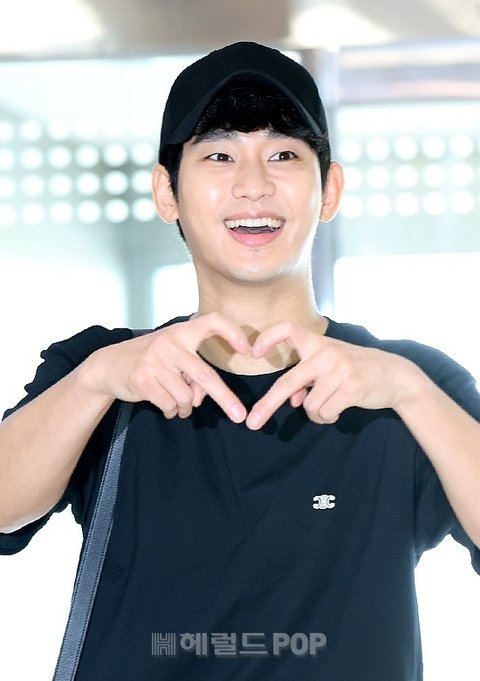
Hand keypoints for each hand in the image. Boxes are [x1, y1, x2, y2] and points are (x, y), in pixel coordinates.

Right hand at [85, 312, 249, 421]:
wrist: (109, 365)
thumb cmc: (149, 359)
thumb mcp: (172, 355)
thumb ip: (192, 371)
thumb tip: (202, 397)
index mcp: (181, 332)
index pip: (212, 321)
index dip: (232, 333)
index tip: (248, 350)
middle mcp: (170, 343)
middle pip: (205, 376)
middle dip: (225, 399)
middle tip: (240, 416)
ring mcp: (155, 361)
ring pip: (186, 397)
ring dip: (186, 407)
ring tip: (177, 403)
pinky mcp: (143, 380)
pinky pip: (170, 405)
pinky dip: (172, 411)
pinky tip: (165, 405)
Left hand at [245, 321, 421, 429]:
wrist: (394, 375)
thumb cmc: (355, 368)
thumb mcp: (330, 365)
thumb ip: (308, 378)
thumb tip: (292, 400)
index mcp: (317, 343)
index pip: (288, 328)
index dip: (267, 338)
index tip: (253, 353)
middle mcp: (326, 353)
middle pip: (288, 382)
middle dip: (267, 405)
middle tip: (253, 422)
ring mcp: (340, 370)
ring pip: (309, 406)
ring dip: (315, 414)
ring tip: (329, 406)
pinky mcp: (352, 388)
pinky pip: (325, 413)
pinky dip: (326, 418)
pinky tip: (337, 411)